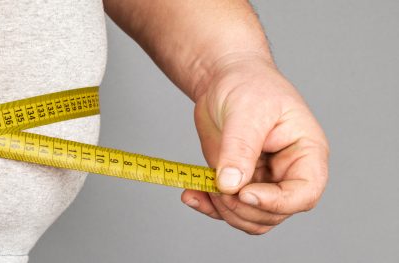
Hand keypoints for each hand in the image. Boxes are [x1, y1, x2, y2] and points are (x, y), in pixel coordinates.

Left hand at [180, 56, 328, 233]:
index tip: (245, 193)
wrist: (223, 79)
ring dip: (225, 211)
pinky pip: (227, 209)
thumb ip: (239, 149)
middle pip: (274, 213)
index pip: (305, 193)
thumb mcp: (246, 110)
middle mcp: (288, 173)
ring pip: (251, 218)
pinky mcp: (237, 183)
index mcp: (306, 153)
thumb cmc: (247, 84)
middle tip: (217, 188)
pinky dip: (208, 206)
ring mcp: (262, 181)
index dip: (278, 202)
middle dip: (243, 208)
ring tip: (202, 187)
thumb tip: (230, 185)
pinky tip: (191, 194)